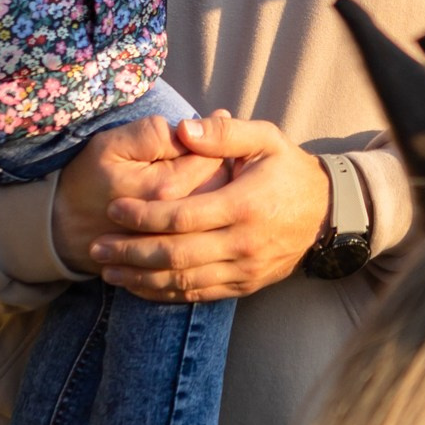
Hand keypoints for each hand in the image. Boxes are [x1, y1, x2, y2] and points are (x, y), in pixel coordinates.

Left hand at [72, 115, 334, 301]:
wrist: (327, 213)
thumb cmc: (289, 171)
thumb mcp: (267, 140)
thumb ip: (224, 134)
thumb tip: (184, 129)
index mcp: (244, 205)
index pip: (183, 216)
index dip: (144, 216)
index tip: (114, 210)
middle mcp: (243, 243)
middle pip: (176, 255)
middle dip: (131, 252)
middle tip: (97, 246)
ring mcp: (245, 269)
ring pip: (184, 282)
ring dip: (141, 279)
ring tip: (107, 271)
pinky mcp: (245, 286)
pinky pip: (198, 295)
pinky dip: (165, 295)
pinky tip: (139, 286)